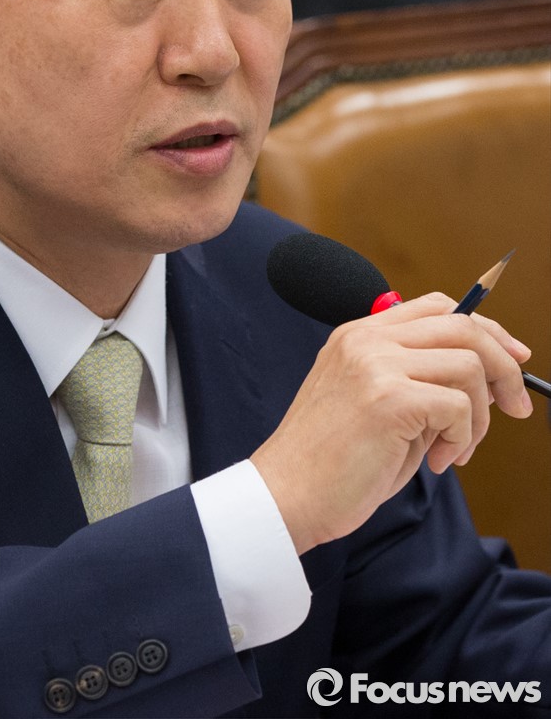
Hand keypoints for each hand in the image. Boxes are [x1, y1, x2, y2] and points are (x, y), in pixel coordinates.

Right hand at [251, 293, 532, 554]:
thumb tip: (488, 378)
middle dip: (504, 367)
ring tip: (454, 449)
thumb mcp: (376, 404)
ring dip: (479, 415)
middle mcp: (366, 339)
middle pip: (464, 325)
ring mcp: (376, 363)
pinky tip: (436, 461)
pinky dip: (461, 437)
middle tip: (517, 406)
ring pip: (469, 365)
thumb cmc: (332, 463)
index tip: (512, 360)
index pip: (438, 307)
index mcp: (359, 335)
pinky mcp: (389, 398)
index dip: (485, 330)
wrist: (287, 496)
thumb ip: (419, 381)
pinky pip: (458, 405)